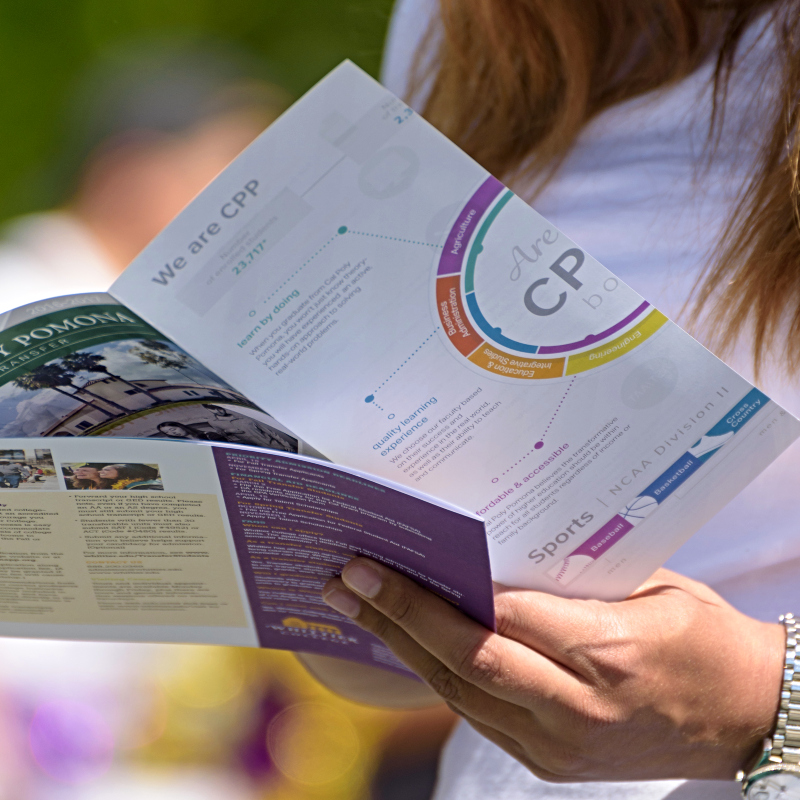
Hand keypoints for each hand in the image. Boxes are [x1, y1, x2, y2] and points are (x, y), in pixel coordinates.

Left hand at [322, 560, 783, 781]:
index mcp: (608, 652)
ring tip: (358, 606)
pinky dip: (437, 675)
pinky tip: (406, 643)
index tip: (378, 562)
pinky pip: (477, 713)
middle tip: (343, 580)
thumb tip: (492, 550)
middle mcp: (575, 708)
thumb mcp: (649, 585)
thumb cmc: (704, 636)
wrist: (747, 717)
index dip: (430, 593)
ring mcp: (559, 745)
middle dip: (397, 617)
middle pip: (465, 659)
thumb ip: (571, 574)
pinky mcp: (550, 762)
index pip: (498, 619)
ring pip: (459, 692)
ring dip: (404, 647)